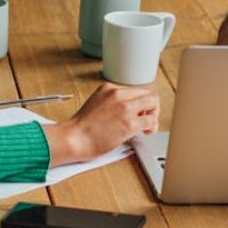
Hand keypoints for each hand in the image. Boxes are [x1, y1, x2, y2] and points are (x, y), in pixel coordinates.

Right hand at [44, 83, 158, 164]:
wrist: (73, 138)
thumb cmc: (81, 128)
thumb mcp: (97, 104)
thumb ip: (113, 103)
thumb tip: (129, 111)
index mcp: (109, 88)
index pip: (135, 91)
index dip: (139, 103)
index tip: (137, 113)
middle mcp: (118, 94)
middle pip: (147, 94)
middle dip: (150, 107)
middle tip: (144, 119)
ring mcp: (124, 107)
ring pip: (153, 102)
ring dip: (153, 115)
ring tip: (145, 127)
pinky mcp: (129, 123)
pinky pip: (151, 121)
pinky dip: (152, 127)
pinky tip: (144, 133)